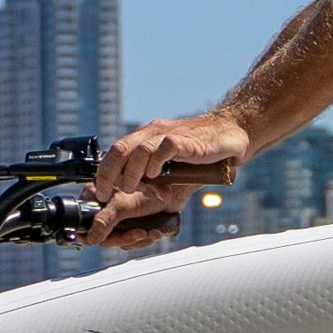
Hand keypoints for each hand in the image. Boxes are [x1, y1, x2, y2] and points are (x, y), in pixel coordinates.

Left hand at [87, 112, 253, 247]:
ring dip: (131, 173)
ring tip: (132, 189)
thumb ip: (154, 179)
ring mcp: (169, 134)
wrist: (231, 136)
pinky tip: (157, 176)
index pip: (116, 152)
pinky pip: (166, 147)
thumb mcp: (171, 168)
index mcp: (146, 138)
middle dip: (108, 174)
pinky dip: (156, 163)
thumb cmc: (201, 153)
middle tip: (106, 194)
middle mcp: (153, 133)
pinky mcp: (187, 140)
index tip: (100, 193)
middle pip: (119, 149)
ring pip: (138, 149)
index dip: (104, 173)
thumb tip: (136, 199)